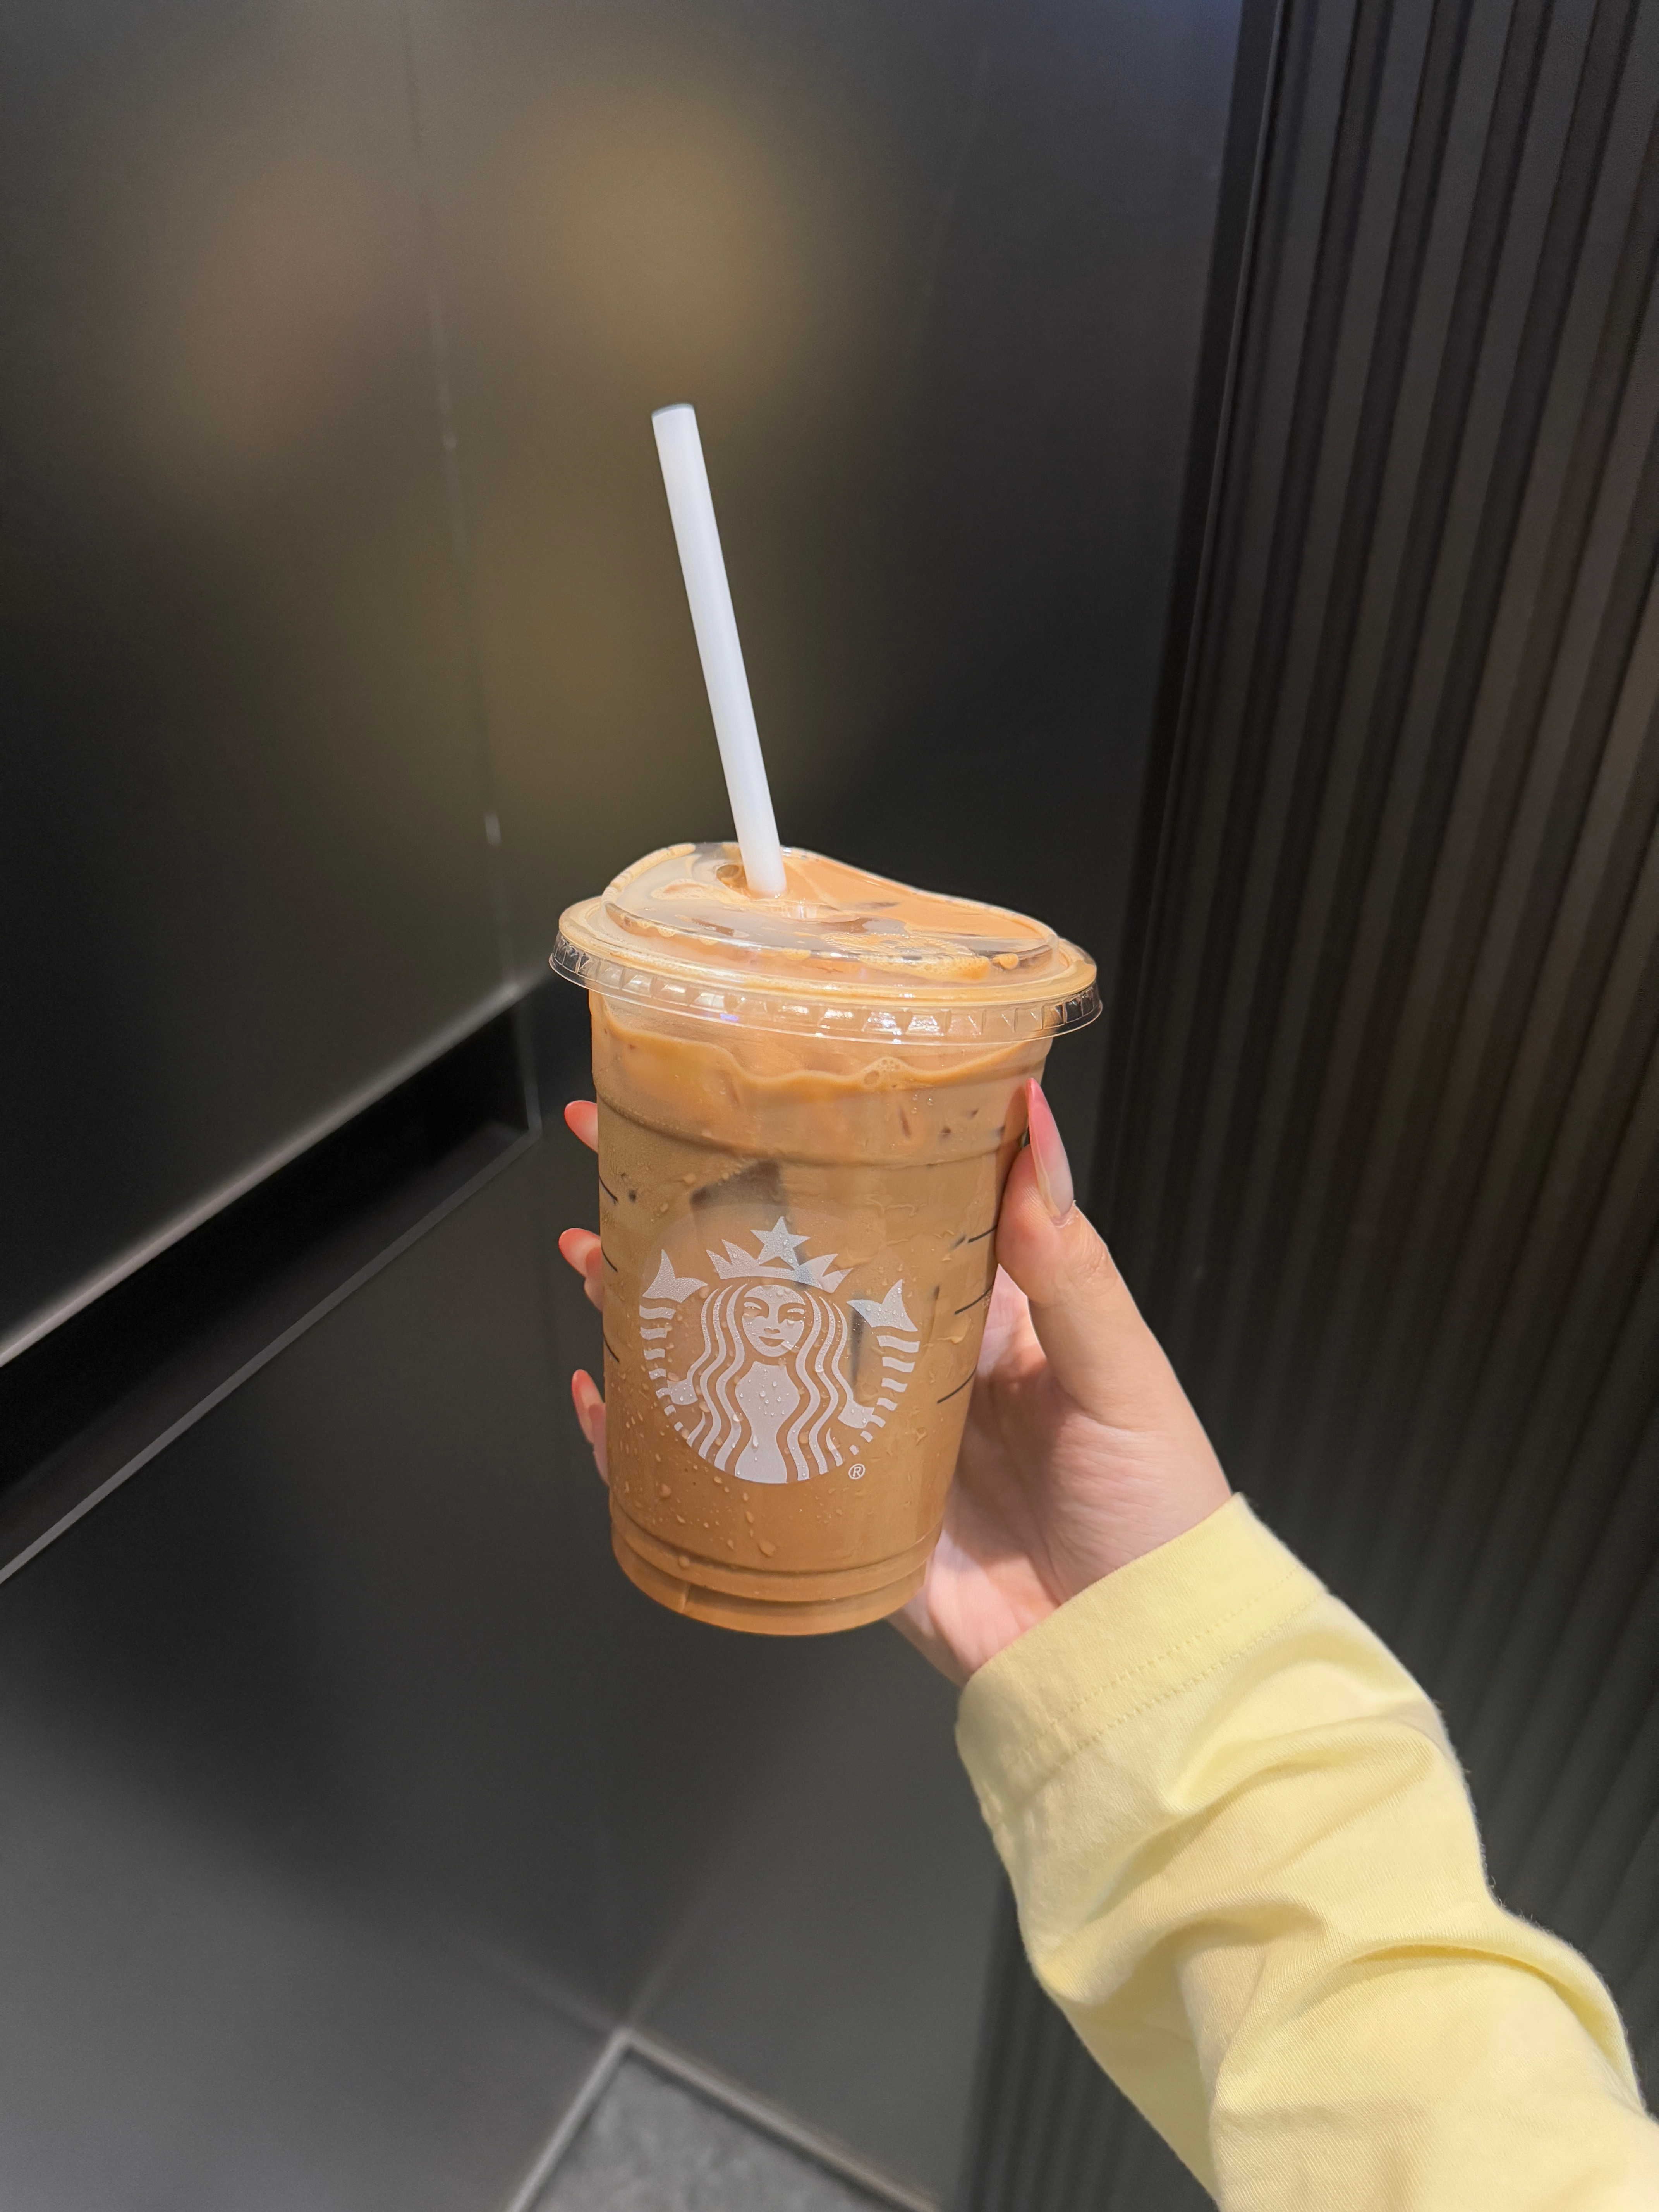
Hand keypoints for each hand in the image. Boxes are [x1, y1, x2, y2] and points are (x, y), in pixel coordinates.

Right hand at [556, 1084, 1229, 1683]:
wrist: (1136, 1662)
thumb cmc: (1157, 1512)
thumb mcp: (1122, 1373)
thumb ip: (1070, 1263)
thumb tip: (1033, 1128)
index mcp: (976, 1311)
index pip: (879, 1204)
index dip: (810, 1147)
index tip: (745, 1091)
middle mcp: (901, 1364)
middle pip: (783, 1273)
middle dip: (697, 1214)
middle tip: (618, 1151)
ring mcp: (853, 1442)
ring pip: (736, 1358)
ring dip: (655, 1304)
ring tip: (590, 1250)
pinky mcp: (824, 1525)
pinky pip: (725, 1473)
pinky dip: (653, 1438)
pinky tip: (606, 1398)